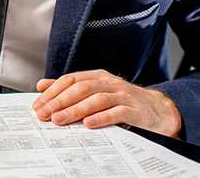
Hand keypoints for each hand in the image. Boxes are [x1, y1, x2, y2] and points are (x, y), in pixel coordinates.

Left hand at [32, 69, 181, 137]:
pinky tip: (89, 124)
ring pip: (96, 99)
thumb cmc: (125, 102)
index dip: (53, 92)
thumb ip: (71, 88)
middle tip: (44, 114)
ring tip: (60, 119)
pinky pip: (117, 112)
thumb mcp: (98, 90)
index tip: (38, 105)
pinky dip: (102, 118)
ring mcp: (123, 95)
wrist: (161, 111)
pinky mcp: (135, 110)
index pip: (70, 80)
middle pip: (80, 89)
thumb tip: (42, 85)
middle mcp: (110, 83)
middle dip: (59, 102)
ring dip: (75, 110)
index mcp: (98, 76)